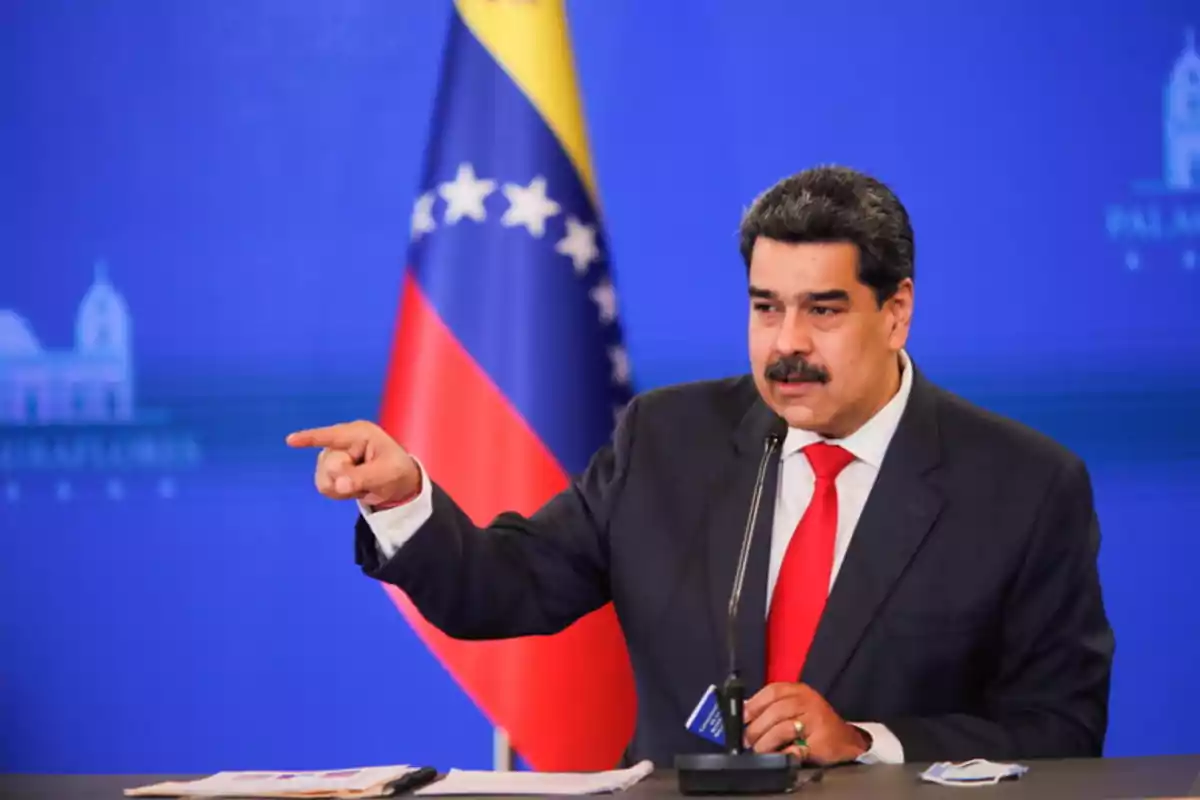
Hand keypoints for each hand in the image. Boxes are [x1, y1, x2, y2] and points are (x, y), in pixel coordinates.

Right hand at [286, 420, 419, 507]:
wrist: (399, 484)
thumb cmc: (398, 471)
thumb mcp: (387, 474)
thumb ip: (362, 478)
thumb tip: (338, 485)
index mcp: (359, 433)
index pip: (330, 436)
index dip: (309, 438)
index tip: (290, 441)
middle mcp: (343, 441)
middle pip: (328, 465)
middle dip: (345, 478)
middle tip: (368, 480)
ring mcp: (335, 455)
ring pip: (323, 477)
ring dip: (342, 487)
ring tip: (362, 483)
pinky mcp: (330, 469)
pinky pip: (324, 486)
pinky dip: (338, 492)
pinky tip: (353, 488)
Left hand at [743, 682, 869, 764]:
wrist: (847, 739)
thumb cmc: (815, 722)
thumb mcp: (796, 707)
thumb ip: (773, 707)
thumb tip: (743, 715)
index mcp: (799, 691)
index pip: (772, 691)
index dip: (754, 705)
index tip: (741, 718)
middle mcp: (809, 702)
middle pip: (776, 711)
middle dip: (756, 728)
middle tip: (747, 741)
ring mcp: (817, 721)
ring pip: (783, 728)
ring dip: (766, 742)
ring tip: (758, 751)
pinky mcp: (823, 741)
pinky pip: (797, 747)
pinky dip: (784, 752)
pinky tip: (779, 755)